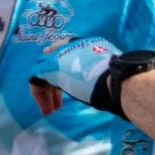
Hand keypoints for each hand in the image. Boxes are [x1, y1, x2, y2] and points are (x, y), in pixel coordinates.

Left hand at [28, 40, 154, 118]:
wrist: (112, 77)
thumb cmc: (117, 78)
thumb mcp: (110, 72)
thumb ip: (103, 73)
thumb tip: (111, 84)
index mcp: (87, 44)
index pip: (69, 54)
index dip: (67, 72)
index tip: (67, 86)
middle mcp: (71, 45)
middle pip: (55, 64)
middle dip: (55, 85)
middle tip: (58, 103)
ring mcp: (58, 54)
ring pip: (45, 72)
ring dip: (48, 93)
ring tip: (50, 110)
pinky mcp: (48, 67)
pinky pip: (37, 80)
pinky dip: (40, 96)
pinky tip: (46, 108)